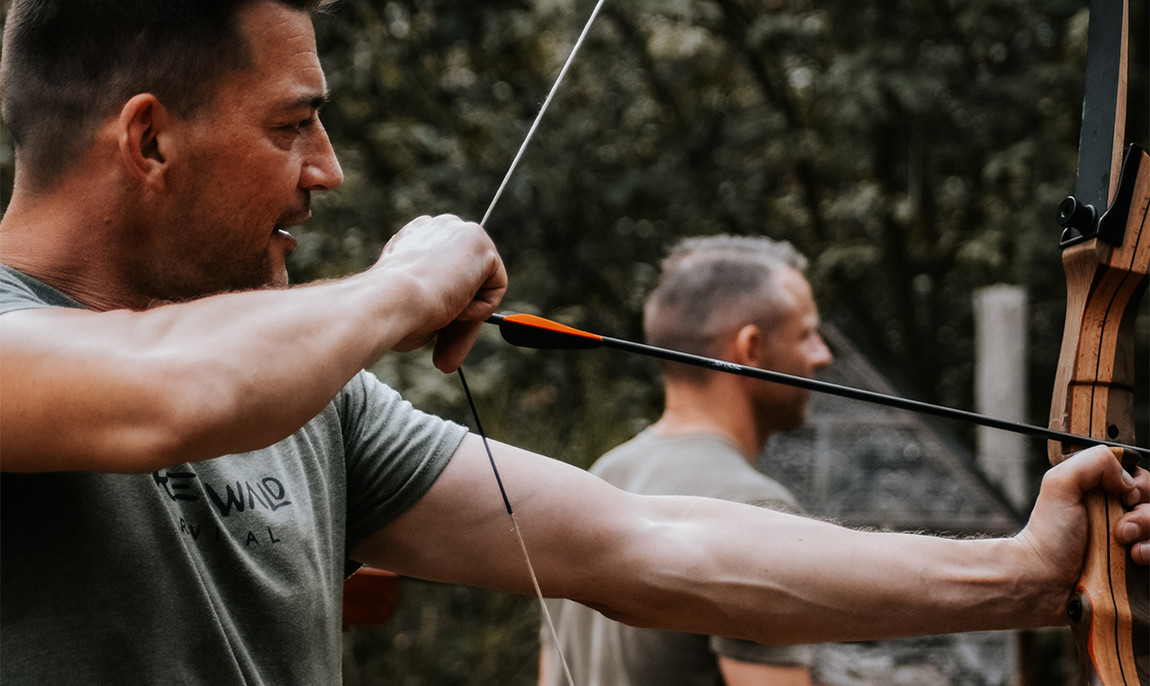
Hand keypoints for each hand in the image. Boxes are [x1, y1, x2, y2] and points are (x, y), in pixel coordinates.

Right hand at [372, 215, 507, 370]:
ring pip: (481, 285)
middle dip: (461, 318)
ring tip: (440, 324)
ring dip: (466, 316)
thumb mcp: (411, 311)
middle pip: (467, 277)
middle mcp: (436, 228)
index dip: (446, 305)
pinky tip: (454, 305)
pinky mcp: (479, 242)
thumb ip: (433, 311)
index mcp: (413, 239)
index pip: (445, 270)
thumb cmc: (387, 314)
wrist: (386, 303)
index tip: (436, 334)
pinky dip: (479, 309)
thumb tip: (448, 343)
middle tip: (445, 358)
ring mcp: (458, 231)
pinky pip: (496, 286)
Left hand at [1014, 445, 1149, 617]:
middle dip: (1145, 513)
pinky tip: (1134, 558)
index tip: (1124, 496)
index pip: (1143, 482)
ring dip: (1149, 531)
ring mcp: (1133, 542)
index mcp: (1105, 493)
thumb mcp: (1060, 483)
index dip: (1140, 487)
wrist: (1044, 579)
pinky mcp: (1138, 567)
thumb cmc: (1048, 536)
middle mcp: (1122, 515)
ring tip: (1125, 544)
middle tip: (1121, 527)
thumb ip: (1093, 462)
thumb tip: (1128, 479)